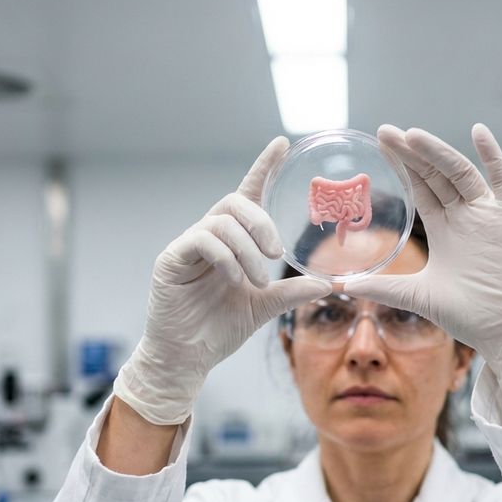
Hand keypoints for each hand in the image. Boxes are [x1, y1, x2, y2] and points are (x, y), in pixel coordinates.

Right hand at [113, 137, 331, 424]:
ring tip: (258, 280)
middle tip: (278, 253)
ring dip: (248, 249)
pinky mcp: (171, 259)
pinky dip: (226, 257)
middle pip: (235, 202)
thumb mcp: (265, 307)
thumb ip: (292, 292)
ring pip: (222, 221)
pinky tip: (236, 279)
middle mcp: (209, 236)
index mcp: (232, 241)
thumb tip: (330, 283)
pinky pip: (201, 240)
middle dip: (262, 222)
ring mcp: (187, 246)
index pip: (248, 194)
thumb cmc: (220, 328)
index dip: (263, 166)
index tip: (283, 143)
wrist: (188, 358)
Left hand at [343, 123, 501, 408]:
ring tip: (412, 135)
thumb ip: (381, 287)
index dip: (401, 166)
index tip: (379, 144)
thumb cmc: (467, 316)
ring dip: (437, 152)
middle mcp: (465, 216)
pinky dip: (493, 156)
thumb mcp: (415, 296)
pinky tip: (478, 132)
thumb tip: (339, 285)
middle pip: (435, 174)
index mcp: (445, 229)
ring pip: (459, 173)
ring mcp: (488, 214)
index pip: (420, 188)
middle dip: (411, 153)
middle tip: (385, 130)